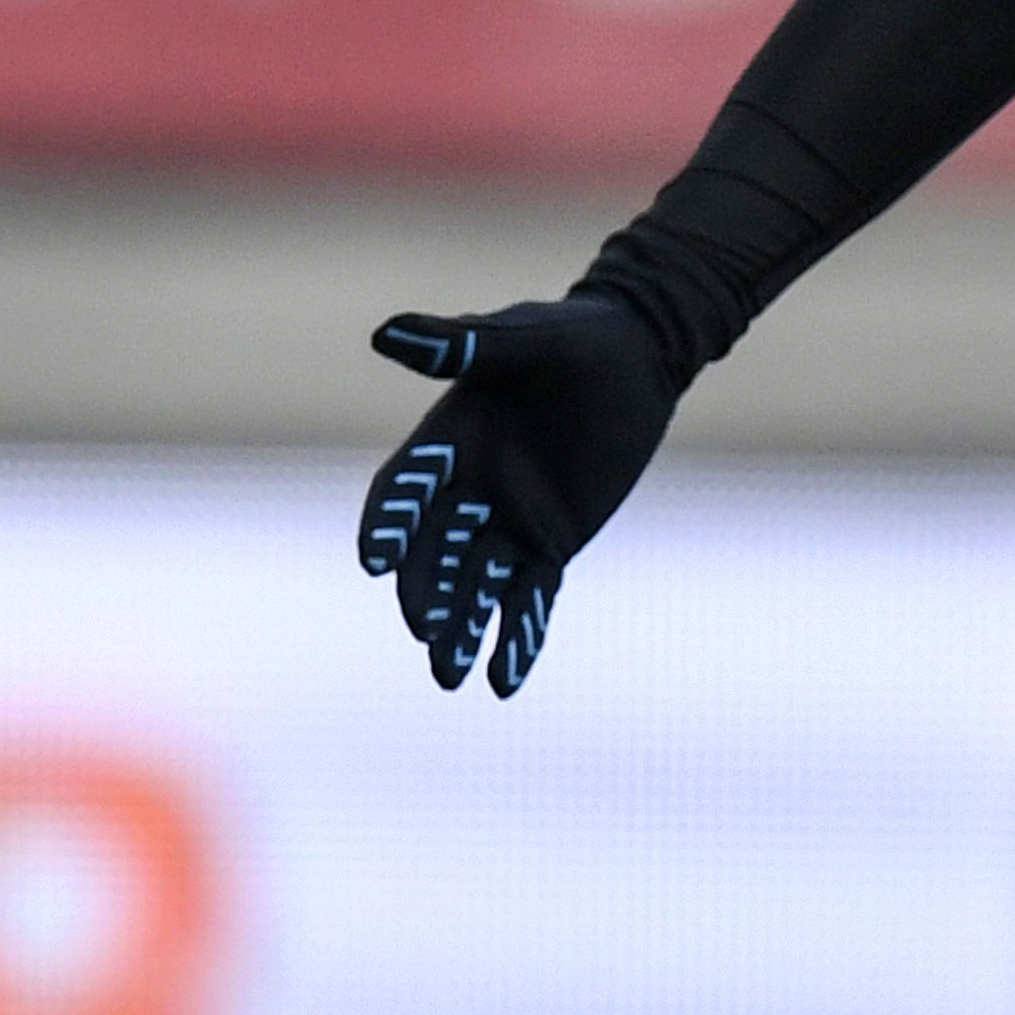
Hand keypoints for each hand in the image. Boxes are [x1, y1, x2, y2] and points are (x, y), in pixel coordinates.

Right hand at [353, 297, 677, 693]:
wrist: (639, 357)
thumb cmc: (574, 339)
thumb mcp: (521, 341)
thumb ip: (459, 343)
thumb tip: (387, 332)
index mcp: (445, 443)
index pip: (402, 492)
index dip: (387, 524)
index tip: (375, 560)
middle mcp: (465, 493)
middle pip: (431, 554)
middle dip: (426, 591)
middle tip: (424, 629)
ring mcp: (505, 524)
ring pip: (474, 587)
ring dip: (461, 629)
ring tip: (451, 675)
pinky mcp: (548, 546)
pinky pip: (529, 599)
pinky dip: (517, 638)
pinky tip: (504, 683)